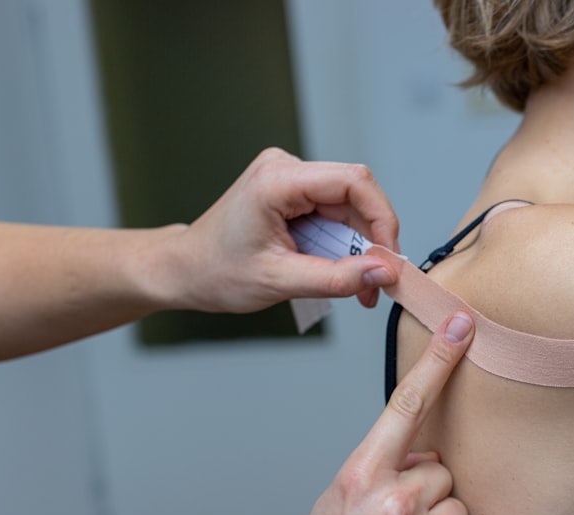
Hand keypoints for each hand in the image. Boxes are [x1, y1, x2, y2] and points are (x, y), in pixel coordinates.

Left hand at [165, 148, 401, 312]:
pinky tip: (345, 270)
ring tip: (362, 286)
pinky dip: (346, 243)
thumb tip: (384, 272)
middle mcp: (284, 169)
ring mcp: (289, 177)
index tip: (388, 260)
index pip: (353, 182)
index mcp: (276, 181)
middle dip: (374, 239)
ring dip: (362, 245)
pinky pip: (336, 212)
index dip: (382, 219)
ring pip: (350, 205)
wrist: (184, 270)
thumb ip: (336, 278)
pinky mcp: (293, 192)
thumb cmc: (216, 272)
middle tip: (379, 282)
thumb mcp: (279, 282)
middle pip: (356, 193)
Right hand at [232, 312, 489, 514]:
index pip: (404, 406)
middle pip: (441, 469)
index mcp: (358, 479)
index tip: (462, 323)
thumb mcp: (334, 509)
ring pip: (460, 505)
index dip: (437, 361)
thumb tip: (421, 453)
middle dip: (425, 494)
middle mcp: (391, 506)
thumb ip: (375, 471)